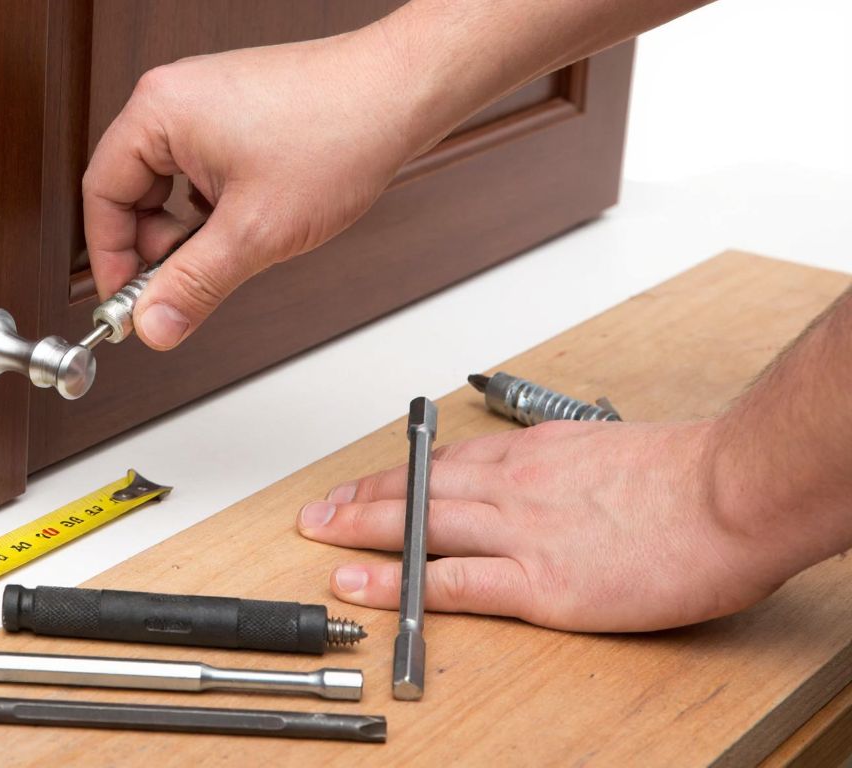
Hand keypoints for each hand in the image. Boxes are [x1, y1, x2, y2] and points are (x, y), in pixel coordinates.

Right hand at [82, 29, 419, 349]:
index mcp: (159, 111)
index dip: (111, 259)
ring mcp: (204, 102)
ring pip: (167, 185)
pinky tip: (247, 223)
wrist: (401, 93)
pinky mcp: (233, 112)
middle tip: (181, 284)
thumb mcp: (254, 232)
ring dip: (187, 230)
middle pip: (129, 191)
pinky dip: (212, 207)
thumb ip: (193, 284)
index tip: (129, 303)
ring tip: (229, 247)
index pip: (100, 195)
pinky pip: (197, 170)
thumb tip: (153, 324)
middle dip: (154, 247)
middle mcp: (174, 97)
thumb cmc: (339, 133)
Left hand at [296, 420, 793, 631]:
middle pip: (417, 490)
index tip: (362, 486)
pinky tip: (361, 583)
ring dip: (361, 532)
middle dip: (360, 502)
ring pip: (419, 527)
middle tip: (317, 511)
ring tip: (318, 537)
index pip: (443, 465)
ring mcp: (520, 534)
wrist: (730, 493)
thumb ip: (568, 469)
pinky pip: (449, 581)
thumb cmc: (690, 475)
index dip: (394, 478)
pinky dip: (398, 583)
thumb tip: (554, 481)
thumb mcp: (610, 451)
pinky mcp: (540, 584)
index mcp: (534, 457)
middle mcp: (514, 487)